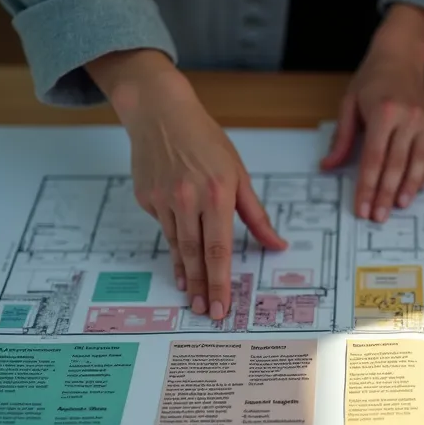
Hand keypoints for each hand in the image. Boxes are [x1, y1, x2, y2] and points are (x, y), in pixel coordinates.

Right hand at [95, 52, 286, 320]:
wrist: (160, 113)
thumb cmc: (206, 141)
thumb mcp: (239, 174)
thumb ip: (256, 215)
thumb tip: (277, 245)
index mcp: (217, 193)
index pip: (219, 248)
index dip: (221, 280)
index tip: (223, 304)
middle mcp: (188, 199)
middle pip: (195, 254)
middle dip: (202, 287)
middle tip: (206, 311)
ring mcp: (163, 199)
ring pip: (176, 245)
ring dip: (185, 273)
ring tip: (192, 295)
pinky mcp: (146, 197)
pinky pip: (163, 226)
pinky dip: (173, 245)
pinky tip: (179, 261)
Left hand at [320, 4, 423, 221]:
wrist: (401, 57)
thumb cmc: (372, 80)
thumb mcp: (349, 104)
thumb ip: (341, 138)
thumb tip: (328, 166)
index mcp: (384, 112)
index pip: (374, 159)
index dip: (367, 187)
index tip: (362, 207)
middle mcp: (408, 118)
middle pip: (396, 166)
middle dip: (386, 194)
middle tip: (379, 216)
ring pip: (418, 164)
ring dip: (408, 189)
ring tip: (399, 207)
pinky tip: (415, 190)